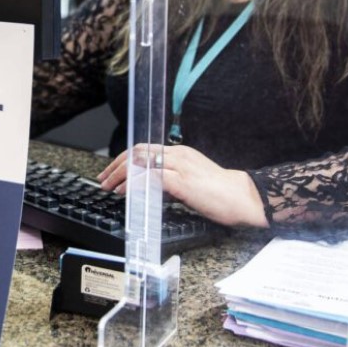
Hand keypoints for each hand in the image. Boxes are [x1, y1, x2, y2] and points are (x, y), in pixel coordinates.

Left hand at [98, 144, 268, 227]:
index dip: (123, 160)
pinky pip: (152, 177)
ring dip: (121, 175)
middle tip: (103, 180)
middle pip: (137, 152)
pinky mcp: (183, 181)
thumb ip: (170, 182)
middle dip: (116, 166)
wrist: (244, 197)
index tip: (111, 172)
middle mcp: (177, 155)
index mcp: (179, 153)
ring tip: (110, 187)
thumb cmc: (221, 193)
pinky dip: (135, 184)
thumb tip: (149, 189)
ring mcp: (180, 166)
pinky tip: (126, 193)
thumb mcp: (189, 183)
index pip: (143, 149)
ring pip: (141, 162)